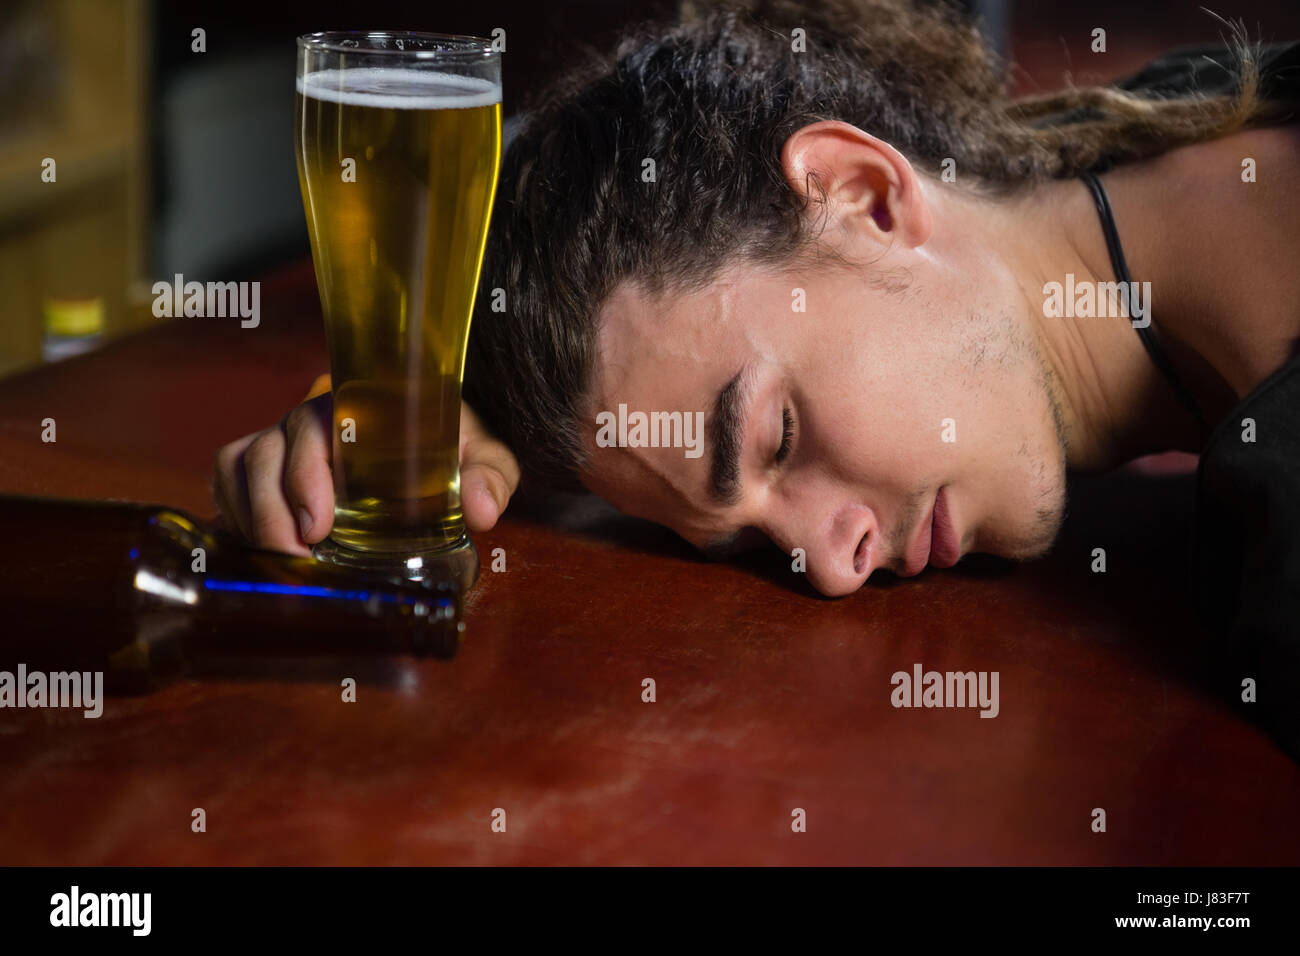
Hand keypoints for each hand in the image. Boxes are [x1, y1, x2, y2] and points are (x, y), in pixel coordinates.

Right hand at [212, 377, 520, 555]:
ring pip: (241, 465)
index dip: (305, 472)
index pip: (316, 423)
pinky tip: (256, 549)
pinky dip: (233, 512)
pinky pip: (228, 479)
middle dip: (274, 509)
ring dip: (252, 516)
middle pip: (267, 450)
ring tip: (282, 562)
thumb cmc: (453, 445)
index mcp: (361, 405)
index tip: (318, 525)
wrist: (438, 442)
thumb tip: (482, 512)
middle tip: (299, 557)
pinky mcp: (266, 468)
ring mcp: (284, 442)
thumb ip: (488, 477)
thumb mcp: (483, 456)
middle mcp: (314, 420)